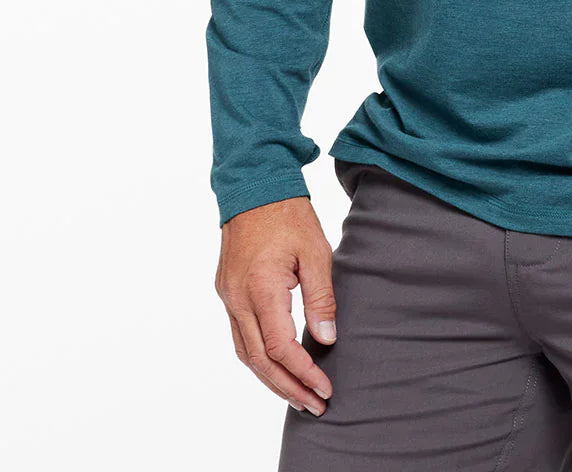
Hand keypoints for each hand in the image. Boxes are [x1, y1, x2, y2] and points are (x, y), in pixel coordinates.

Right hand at [215, 195, 337, 414]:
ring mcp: (228, 296)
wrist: (254, 184)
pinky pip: (239, 336)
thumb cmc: (288, 214)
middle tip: (315, 404)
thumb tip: (326, 339)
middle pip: (259, 361)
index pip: (280, 348)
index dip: (303, 373)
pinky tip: (276, 364)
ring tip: (298, 394)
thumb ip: (321, 298)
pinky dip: (258, 357)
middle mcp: (237, 298)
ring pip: (245, 353)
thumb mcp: (315, 251)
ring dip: (271, 378)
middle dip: (288, 387)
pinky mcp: (226, 291)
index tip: (325, 387)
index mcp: (260, 289)